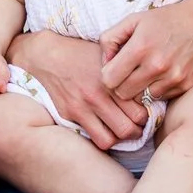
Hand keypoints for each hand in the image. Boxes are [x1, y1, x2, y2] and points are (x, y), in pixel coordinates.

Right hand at [7, 31, 147, 148]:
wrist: (46, 55)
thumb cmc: (79, 53)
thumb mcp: (105, 55)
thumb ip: (124, 71)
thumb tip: (144, 86)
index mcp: (110, 79)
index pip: (140, 110)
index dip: (146, 115)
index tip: (144, 112)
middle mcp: (98, 95)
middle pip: (129, 128)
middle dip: (136, 130)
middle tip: (136, 126)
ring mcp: (82, 107)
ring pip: (112, 139)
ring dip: (119, 138)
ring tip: (119, 130)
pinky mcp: (69, 115)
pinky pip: (93, 137)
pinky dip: (102, 137)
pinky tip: (103, 128)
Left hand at [98, 0, 192, 102]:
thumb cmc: (165, 19)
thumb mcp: (133, 20)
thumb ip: (110, 39)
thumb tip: (103, 63)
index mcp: (140, 48)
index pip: (109, 80)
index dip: (107, 75)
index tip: (114, 69)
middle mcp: (156, 66)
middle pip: (123, 94)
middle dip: (121, 85)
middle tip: (128, 73)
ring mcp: (173, 78)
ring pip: (142, 100)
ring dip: (140, 89)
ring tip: (145, 73)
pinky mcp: (186, 86)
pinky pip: (162, 98)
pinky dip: (158, 90)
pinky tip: (161, 75)